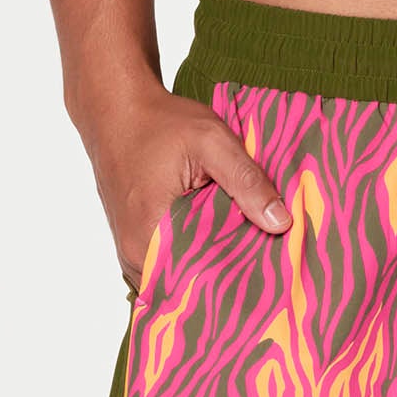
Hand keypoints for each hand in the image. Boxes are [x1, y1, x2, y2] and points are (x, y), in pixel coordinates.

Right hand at [80, 84, 290, 289]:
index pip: (199, 283)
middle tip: (264, 278)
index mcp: (151, 236)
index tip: (267, 284)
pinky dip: (192, 261)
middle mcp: (136, 256)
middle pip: (189, 287)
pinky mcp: (135, 247)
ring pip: (178, 280)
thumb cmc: (158, 122)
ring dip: (208, 273)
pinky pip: (167, 267)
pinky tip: (218, 251)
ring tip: (245, 267)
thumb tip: (281, 223)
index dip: (235, 285)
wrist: (115, 109)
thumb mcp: (211, 140)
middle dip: (225, 283)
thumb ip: (247, 180)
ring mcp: (132, 254)